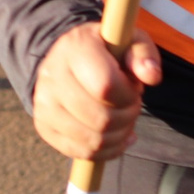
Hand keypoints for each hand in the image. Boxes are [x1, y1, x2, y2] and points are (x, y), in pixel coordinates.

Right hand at [30, 21, 160, 161]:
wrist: (67, 58)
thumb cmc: (106, 50)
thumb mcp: (128, 41)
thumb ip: (143, 54)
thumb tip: (151, 76)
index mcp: (74, 47)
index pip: (106, 86)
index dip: (128, 96)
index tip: (133, 89)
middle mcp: (51, 74)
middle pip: (100, 118)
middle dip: (127, 118)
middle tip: (131, 106)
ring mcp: (43, 103)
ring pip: (92, 140)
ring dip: (119, 136)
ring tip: (123, 119)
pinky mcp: (43, 125)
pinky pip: (81, 152)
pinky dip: (106, 150)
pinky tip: (115, 136)